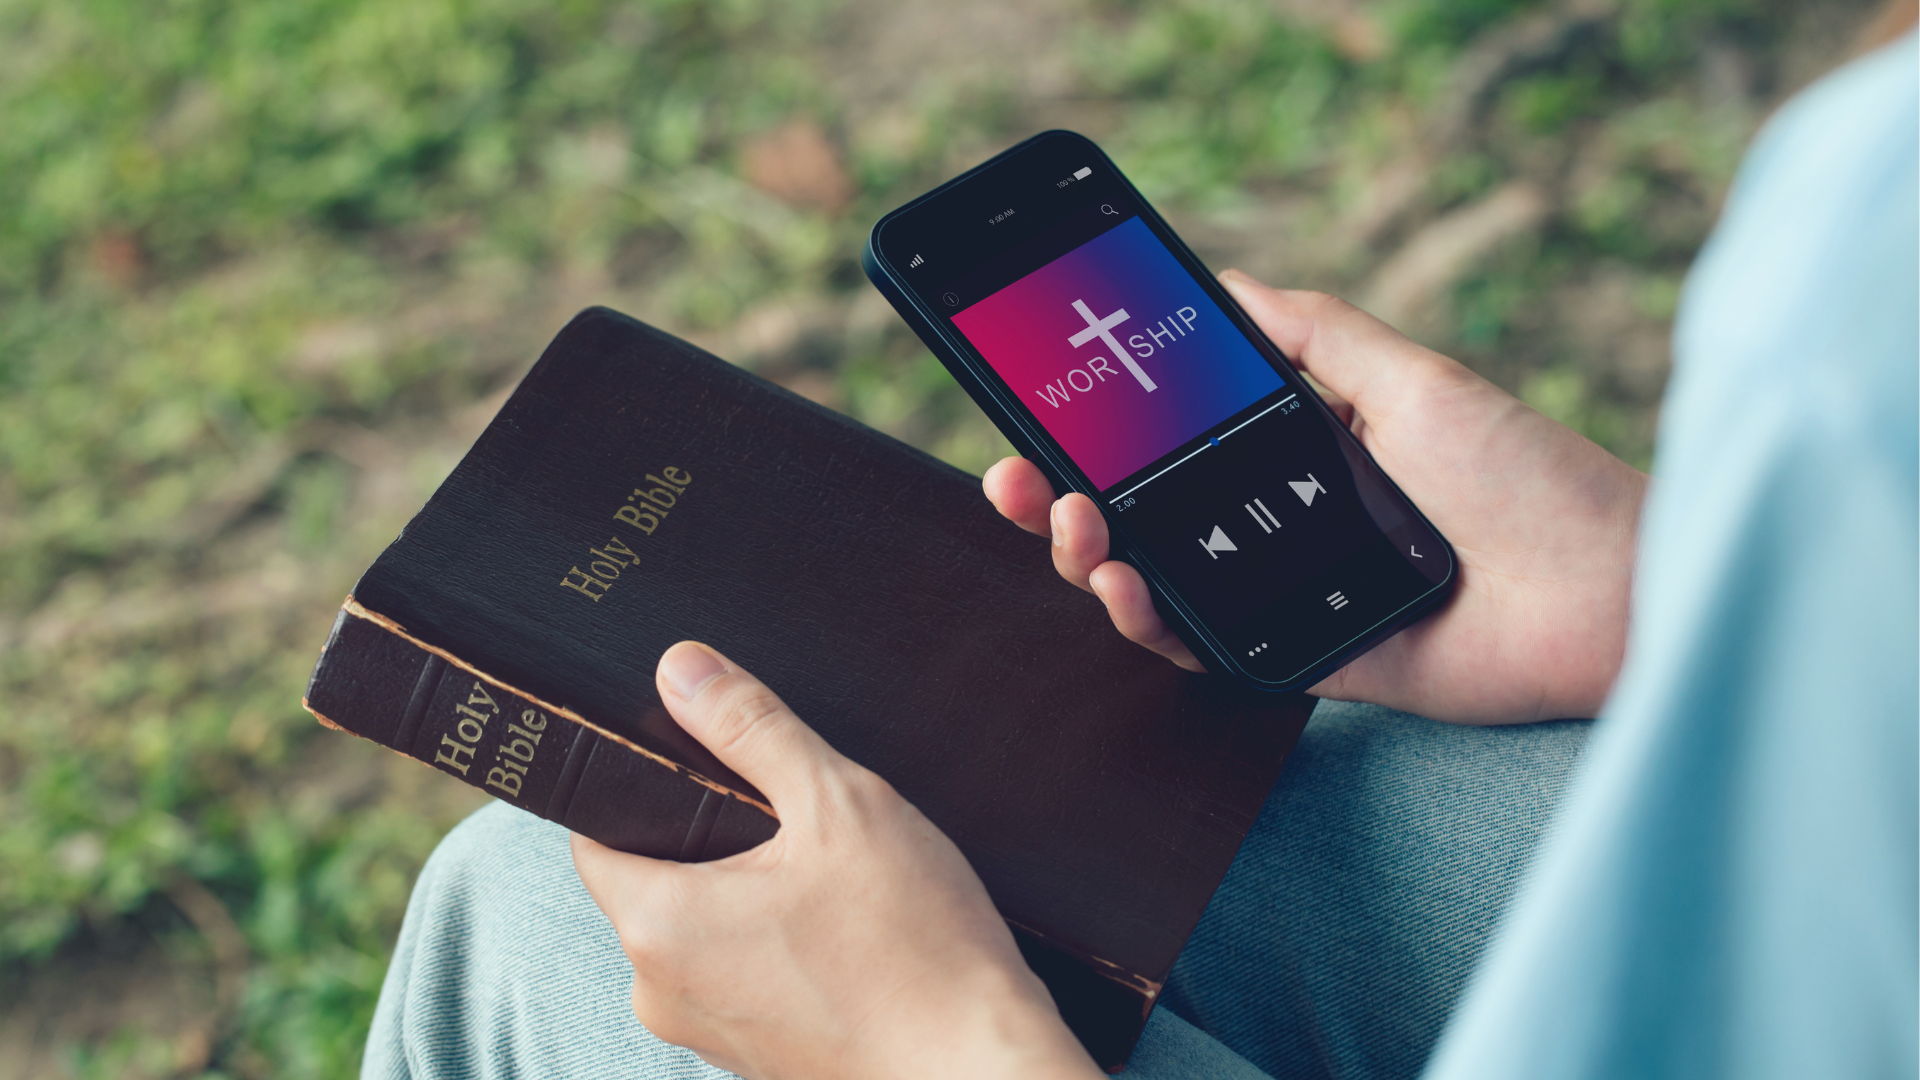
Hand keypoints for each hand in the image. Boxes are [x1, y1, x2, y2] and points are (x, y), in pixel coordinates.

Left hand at [571, 642, 1102, 1079]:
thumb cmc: (916, 951)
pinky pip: (743, 975)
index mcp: (659, 926)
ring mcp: (709, 1034)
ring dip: (750, 892)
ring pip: (702, 929)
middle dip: (712, 836)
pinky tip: (847, 930)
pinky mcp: (757, 1057)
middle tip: (795, 815)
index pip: (595, 832)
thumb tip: (684, 670)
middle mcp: (662, 992)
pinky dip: (780, 944)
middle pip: (653, 879)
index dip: (637, 782)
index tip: (695, 759)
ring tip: (834, 878)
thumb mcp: (837, 803)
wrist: (982, 1066)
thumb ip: (751, 727)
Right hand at [984, 271, 1647, 723]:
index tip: (1041, 401)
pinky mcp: (1299, 656)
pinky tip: (1122, 584)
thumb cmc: (1528, 478)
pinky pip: (1202, 646)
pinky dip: (1149, 620)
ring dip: (1089, 555)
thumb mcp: (1413, 379)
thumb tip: (1227, 281)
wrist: (1607, 592)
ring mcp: (1280, 592)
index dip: (1099, 428)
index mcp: (1297, 451)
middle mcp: (1275, 522)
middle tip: (1016, 474)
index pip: (1170, 441)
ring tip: (1069, 523)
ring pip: (1153, 583)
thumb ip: (1314, 334)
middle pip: (1141, 514)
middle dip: (1061, 495)